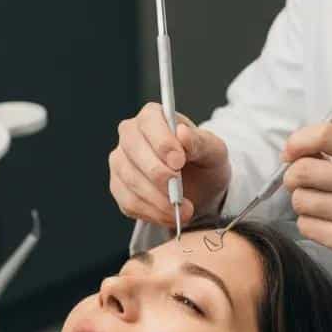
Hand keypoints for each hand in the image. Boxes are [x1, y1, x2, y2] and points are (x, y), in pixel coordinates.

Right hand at [109, 103, 230, 228]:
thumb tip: (182, 133)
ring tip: (184, 209)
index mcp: (153, 116)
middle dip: (158, 174)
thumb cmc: (205, 161)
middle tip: (180, 191)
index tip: (179, 161)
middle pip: (134, 151)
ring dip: (158, 199)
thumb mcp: (213, 150)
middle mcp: (130, 134)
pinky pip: (128, 202)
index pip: (149, 122)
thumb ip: (199, 141)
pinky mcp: (119, 187)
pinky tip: (171, 215)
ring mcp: (121, 161)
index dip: (162, 142)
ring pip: (130, 179)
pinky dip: (152, 212)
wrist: (201, 186)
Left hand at [282, 123, 331, 288]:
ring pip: (300, 200)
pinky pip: (306, 226)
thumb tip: (298, 152)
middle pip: (302, 170)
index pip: (325, 135)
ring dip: (305, 202)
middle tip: (303, 182)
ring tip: (325, 206)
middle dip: (294, 176)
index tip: (291, 151)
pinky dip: (311, 225)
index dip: (298, 141)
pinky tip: (330, 224)